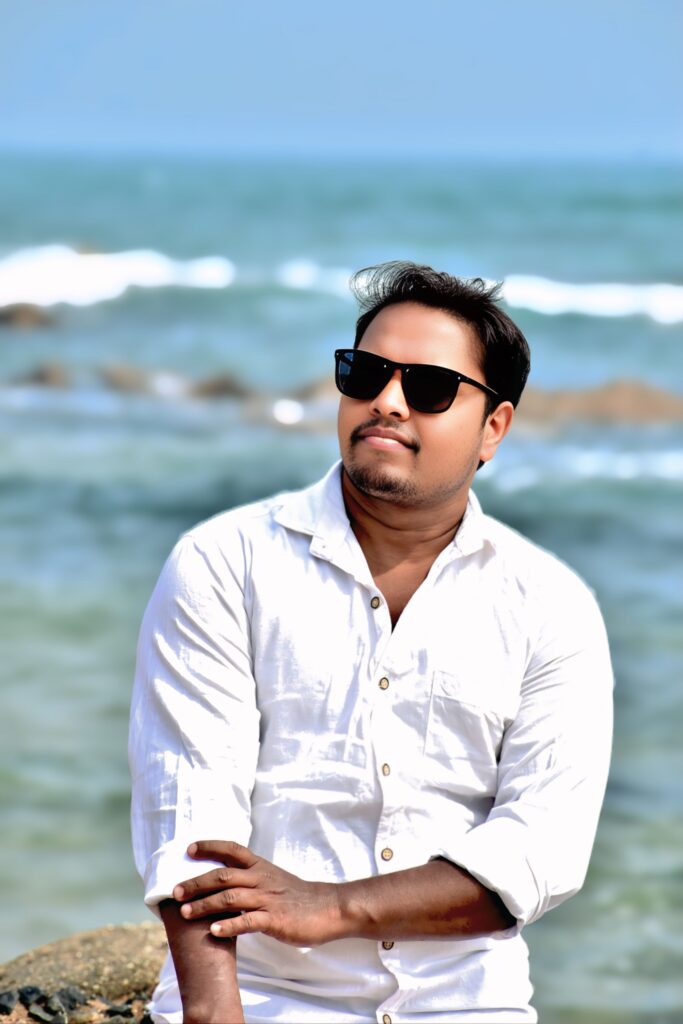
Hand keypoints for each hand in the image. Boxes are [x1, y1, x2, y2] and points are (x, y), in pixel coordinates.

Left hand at [173, 840, 342, 945]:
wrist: (329, 908)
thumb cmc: (299, 896)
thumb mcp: (274, 879)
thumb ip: (251, 878)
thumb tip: (225, 882)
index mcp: (261, 867)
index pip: (232, 850)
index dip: (210, 847)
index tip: (188, 849)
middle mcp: (261, 879)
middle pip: (223, 876)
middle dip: (196, 883)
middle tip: (174, 891)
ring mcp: (268, 899)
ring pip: (230, 898)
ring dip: (205, 905)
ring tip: (186, 913)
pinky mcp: (275, 919)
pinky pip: (248, 921)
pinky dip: (229, 926)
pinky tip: (213, 931)